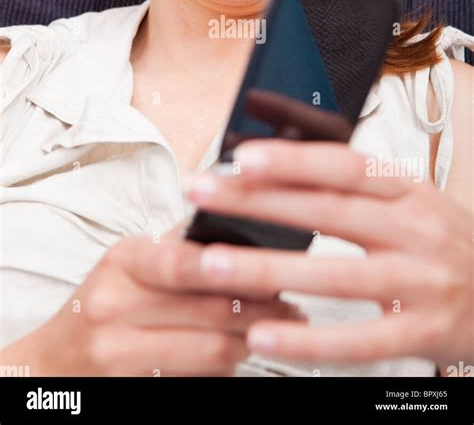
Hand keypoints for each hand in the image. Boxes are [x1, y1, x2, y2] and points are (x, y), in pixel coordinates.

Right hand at [2, 221, 300, 376]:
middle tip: (292, 306)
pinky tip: (240, 353)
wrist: (54, 364)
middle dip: (261, 310)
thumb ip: (176, 245)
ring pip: (212, 352)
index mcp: (122, 262)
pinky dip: (226, 368)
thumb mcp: (127, 264)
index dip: (230, 266)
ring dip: (251, 341)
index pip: (181, 262)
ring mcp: (120, 354)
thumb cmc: (102, 304)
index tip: (271, 265)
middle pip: (209, 312)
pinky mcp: (133, 390)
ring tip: (277, 329)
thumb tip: (238, 219)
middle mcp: (115, 307)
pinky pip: (198, 381)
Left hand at [186, 140, 472, 369]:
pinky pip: (357, 339)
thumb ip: (355, 187)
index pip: (343, 165)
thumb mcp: (410, 200)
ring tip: (213, 264)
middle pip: (327, 211)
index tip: (240, 157)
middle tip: (203, 194)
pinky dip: (306, 339)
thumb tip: (281, 170)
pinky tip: (263, 333)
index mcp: (407, 190)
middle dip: (257, 201)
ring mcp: (419, 281)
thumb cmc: (445, 242)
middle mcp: (414, 229)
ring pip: (333, 275)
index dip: (292, 159)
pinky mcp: (422, 332)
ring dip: (267, 269)